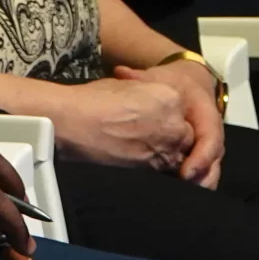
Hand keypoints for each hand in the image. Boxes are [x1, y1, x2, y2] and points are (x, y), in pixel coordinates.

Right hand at [38, 75, 193, 170]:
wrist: (73, 124)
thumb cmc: (92, 101)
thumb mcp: (125, 85)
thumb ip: (145, 95)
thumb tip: (144, 104)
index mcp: (171, 97)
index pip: (181, 113)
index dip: (167, 120)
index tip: (152, 122)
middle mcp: (175, 124)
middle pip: (185, 137)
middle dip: (170, 139)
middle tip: (146, 139)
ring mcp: (166, 150)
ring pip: (177, 158)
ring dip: (163, 157)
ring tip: (138, 153)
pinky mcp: (153, 171)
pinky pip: (163, 174)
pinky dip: (154, 172)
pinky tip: (136, 165)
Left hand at [114, 56, 225, 187]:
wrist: (189, 81)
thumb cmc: (173, 82)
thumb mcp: (159, 78)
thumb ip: (140, 78)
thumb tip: (121, 72)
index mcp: (204, 111)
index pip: (210, 135)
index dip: (201, 156)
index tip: (186, 172)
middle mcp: (212, 129)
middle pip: (214, 158)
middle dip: (203, 177)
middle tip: (187, 192)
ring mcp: (209, 143)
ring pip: (211, 168)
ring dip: (201, 184)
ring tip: (186, 200)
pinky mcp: (203, 153)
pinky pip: (204, 170)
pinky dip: (196, 183)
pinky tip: (183, 197)